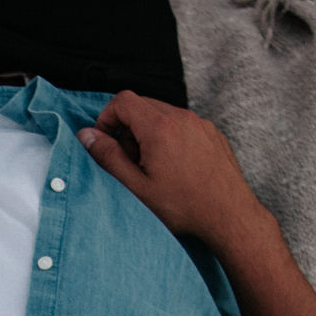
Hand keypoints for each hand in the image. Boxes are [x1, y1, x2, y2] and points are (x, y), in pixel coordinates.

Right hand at [78, 91, 270, 250]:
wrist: (229, 215)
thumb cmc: (184, 206)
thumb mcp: (137, 187)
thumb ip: (109, 157)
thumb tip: (86, 136)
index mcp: (160, 128)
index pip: (123, 101)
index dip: (107, 118)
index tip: (106, 142)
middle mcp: (182, 118)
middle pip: (142, 105)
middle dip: (127, 128)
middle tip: (129, 161)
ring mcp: (200, 124)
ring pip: (162, 115)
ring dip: (148, 133)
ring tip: (152, 167)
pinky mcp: (212, 133)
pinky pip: (182, 124)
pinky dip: (169, 137)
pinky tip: (174, 167)